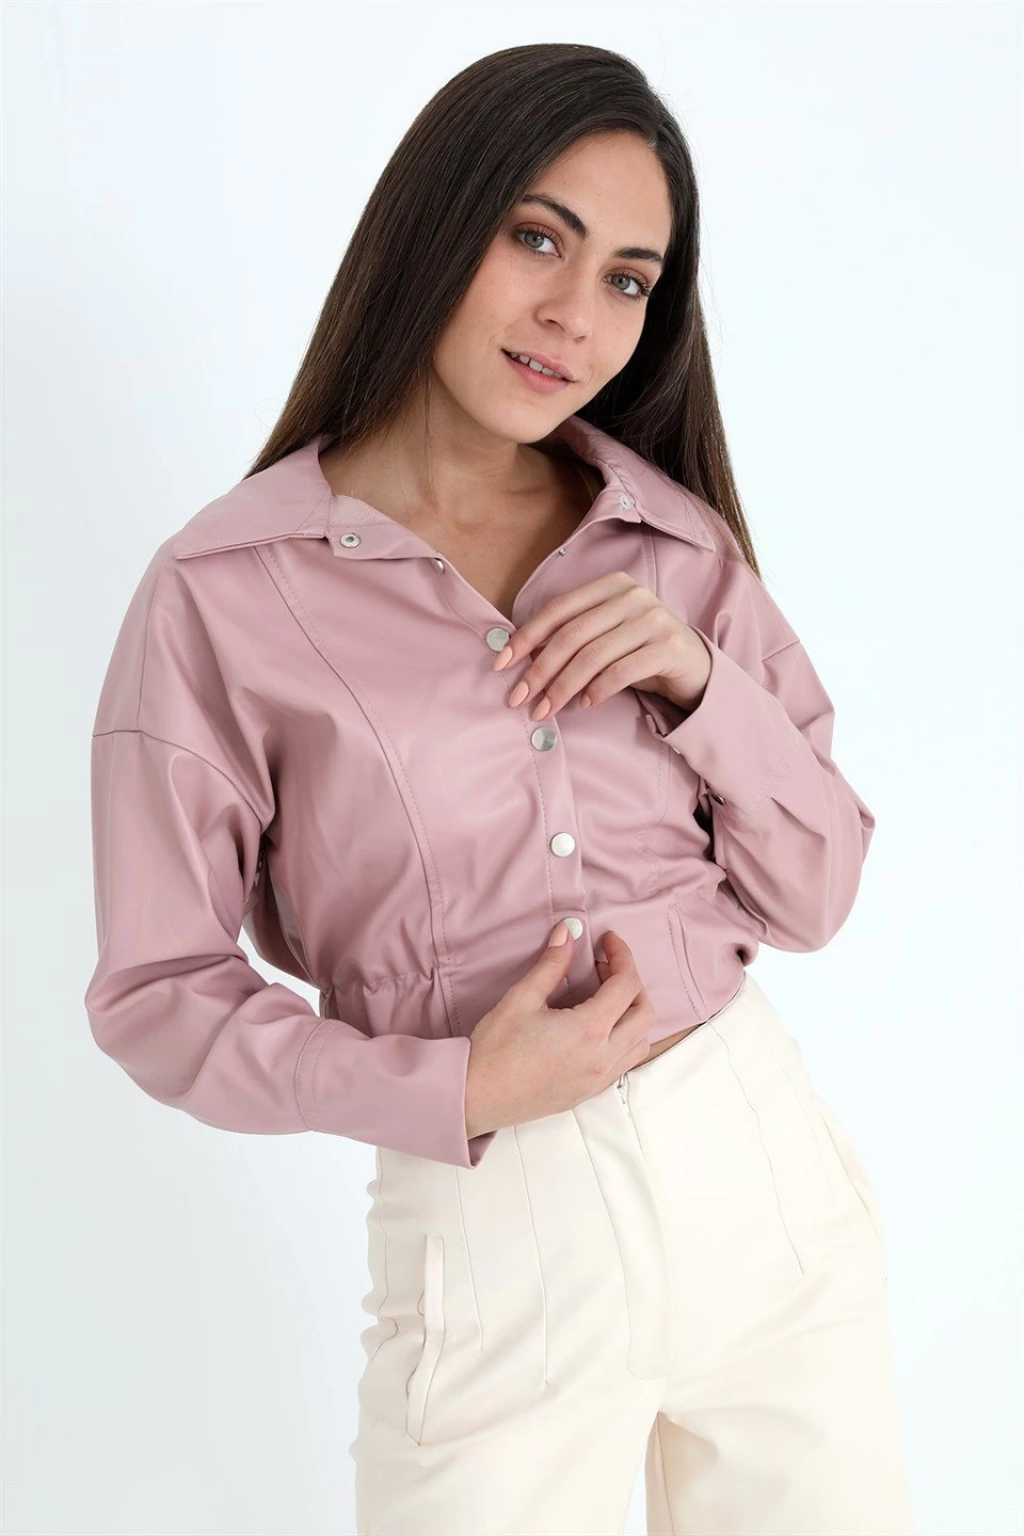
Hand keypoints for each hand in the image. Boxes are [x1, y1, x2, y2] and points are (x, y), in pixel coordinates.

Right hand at [465, 926, 652, 1138]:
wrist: (476, 1098)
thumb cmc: (494, 1049)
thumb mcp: (521, 998)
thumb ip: (551, 964)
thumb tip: (568, 932)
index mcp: (589, 1030)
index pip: (627, 985)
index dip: (622, 956)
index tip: (608, 941)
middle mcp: (603, 1058)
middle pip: (645, 1014)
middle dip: (632, 983)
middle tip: (604, 968)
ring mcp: (598, 1079)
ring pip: (640, 1042)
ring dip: (632, 1014)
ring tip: (603, 997)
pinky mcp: (588, 1093)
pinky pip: (624, 1063)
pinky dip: (624, 1039)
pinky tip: (596, 1028)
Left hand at [492, 571, 711, 719]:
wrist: (695, 666)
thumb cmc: (639, 651)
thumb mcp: (605, 637)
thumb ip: (571, 638)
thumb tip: (520, 658)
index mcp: (611, 585)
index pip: (558, 610)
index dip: (526, 637)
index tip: (502, 665)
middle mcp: (633, 596)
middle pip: (572, 635)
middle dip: (540, 670)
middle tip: (519, 699)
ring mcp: (654, 619)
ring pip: (593, 656)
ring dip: (563, 687)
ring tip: (545, 710)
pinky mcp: (669, 646)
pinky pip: (622, 671)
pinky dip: (598, 690)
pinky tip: (585, 704)